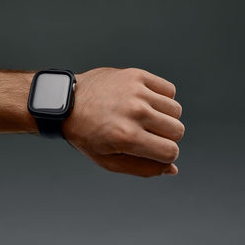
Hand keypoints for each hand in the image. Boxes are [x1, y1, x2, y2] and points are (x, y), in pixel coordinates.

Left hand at [62, 67, 184, 176]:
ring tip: (144, 117)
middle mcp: (135, 112)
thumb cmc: (85, 133)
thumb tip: (172, 168)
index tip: (153, 150)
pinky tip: (145, 102)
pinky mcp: (136, 75)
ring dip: (164, 117)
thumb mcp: (108, 161)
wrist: (67, 102)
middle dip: (165, 137)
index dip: (165, 156)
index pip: (170, 152)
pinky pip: (169, 90)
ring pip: (175, 110)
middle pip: (177, 130)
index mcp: (127, 137)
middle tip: (145, 134)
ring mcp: (136, 91)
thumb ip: (143, 168)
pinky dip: (162, 98)